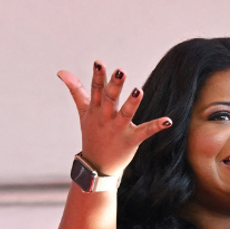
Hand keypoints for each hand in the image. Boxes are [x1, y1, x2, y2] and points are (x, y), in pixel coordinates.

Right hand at [58, 61, 171, 176]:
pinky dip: (156, 126)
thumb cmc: (92, 133)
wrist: (96, 166)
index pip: (96, 90)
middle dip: (115, 86)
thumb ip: (76, 90)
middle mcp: (106, 118)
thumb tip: (61, 71)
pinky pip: (145, 132)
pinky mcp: (131, 140)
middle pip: (110, 100)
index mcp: (95, 110)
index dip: (98, 76)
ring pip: (126, 114)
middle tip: (121, 71)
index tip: (99, 63)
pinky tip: (168, 121)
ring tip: (139, 90)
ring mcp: (118, 130)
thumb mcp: (83, 111)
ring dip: (132, 103)